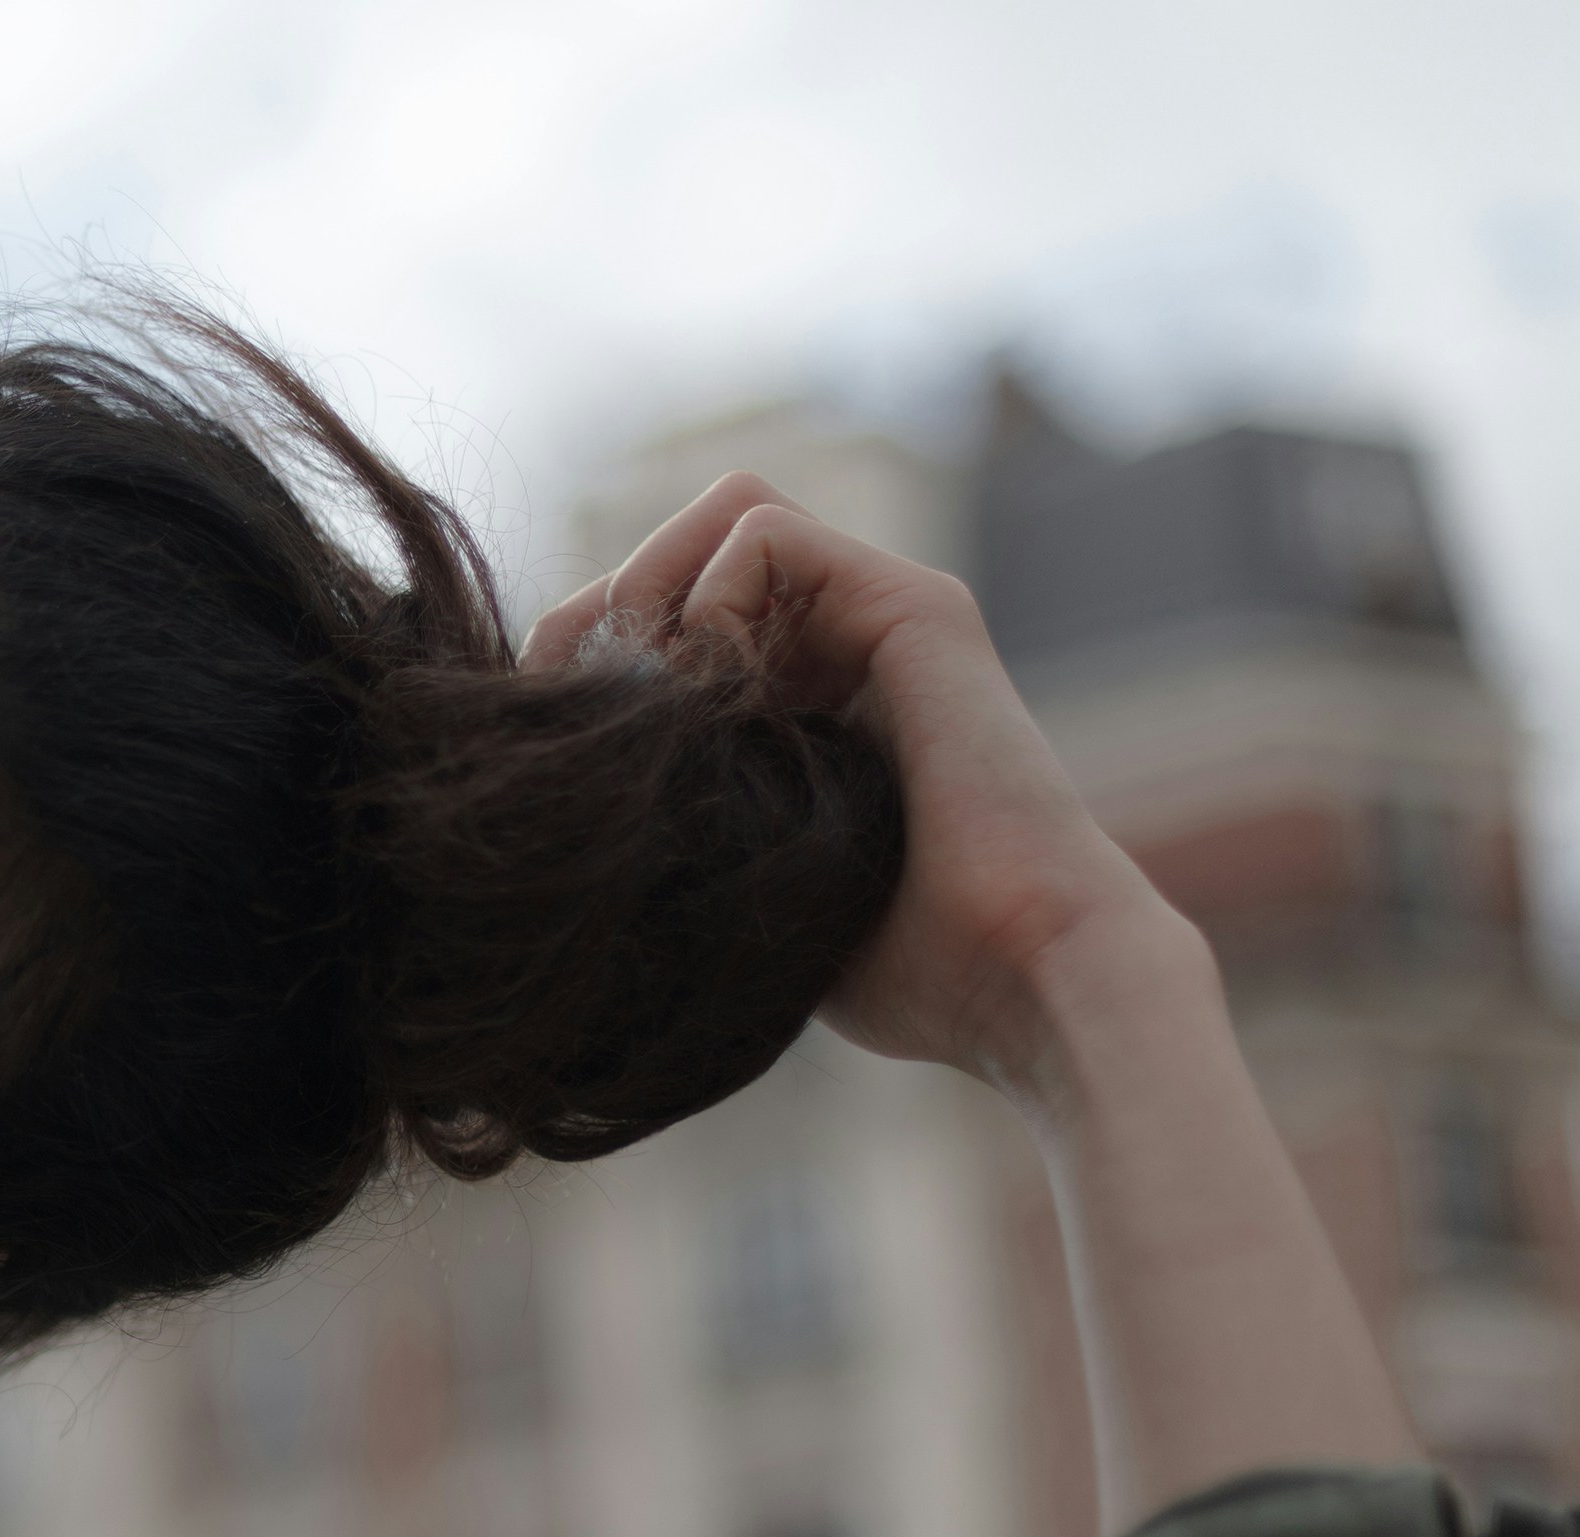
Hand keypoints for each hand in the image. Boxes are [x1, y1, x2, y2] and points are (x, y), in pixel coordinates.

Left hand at [523, 474, 1193, 1089]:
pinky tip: (712, 689)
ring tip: (647, 691)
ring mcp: (881, 616)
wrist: (1019, 978)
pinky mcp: (914, 605)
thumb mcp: (748, 883)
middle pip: (685, 553)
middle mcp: (845, 645)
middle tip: (587, 706)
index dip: (589, 658)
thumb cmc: (900, 966)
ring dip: (654, 586)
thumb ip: (683, 819)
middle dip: (609, 613)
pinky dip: (710, 592)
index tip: (559, 736)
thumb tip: (570, 796)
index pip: (666, 618)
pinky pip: (766, 526)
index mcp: (805, 706)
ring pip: (725, 515)